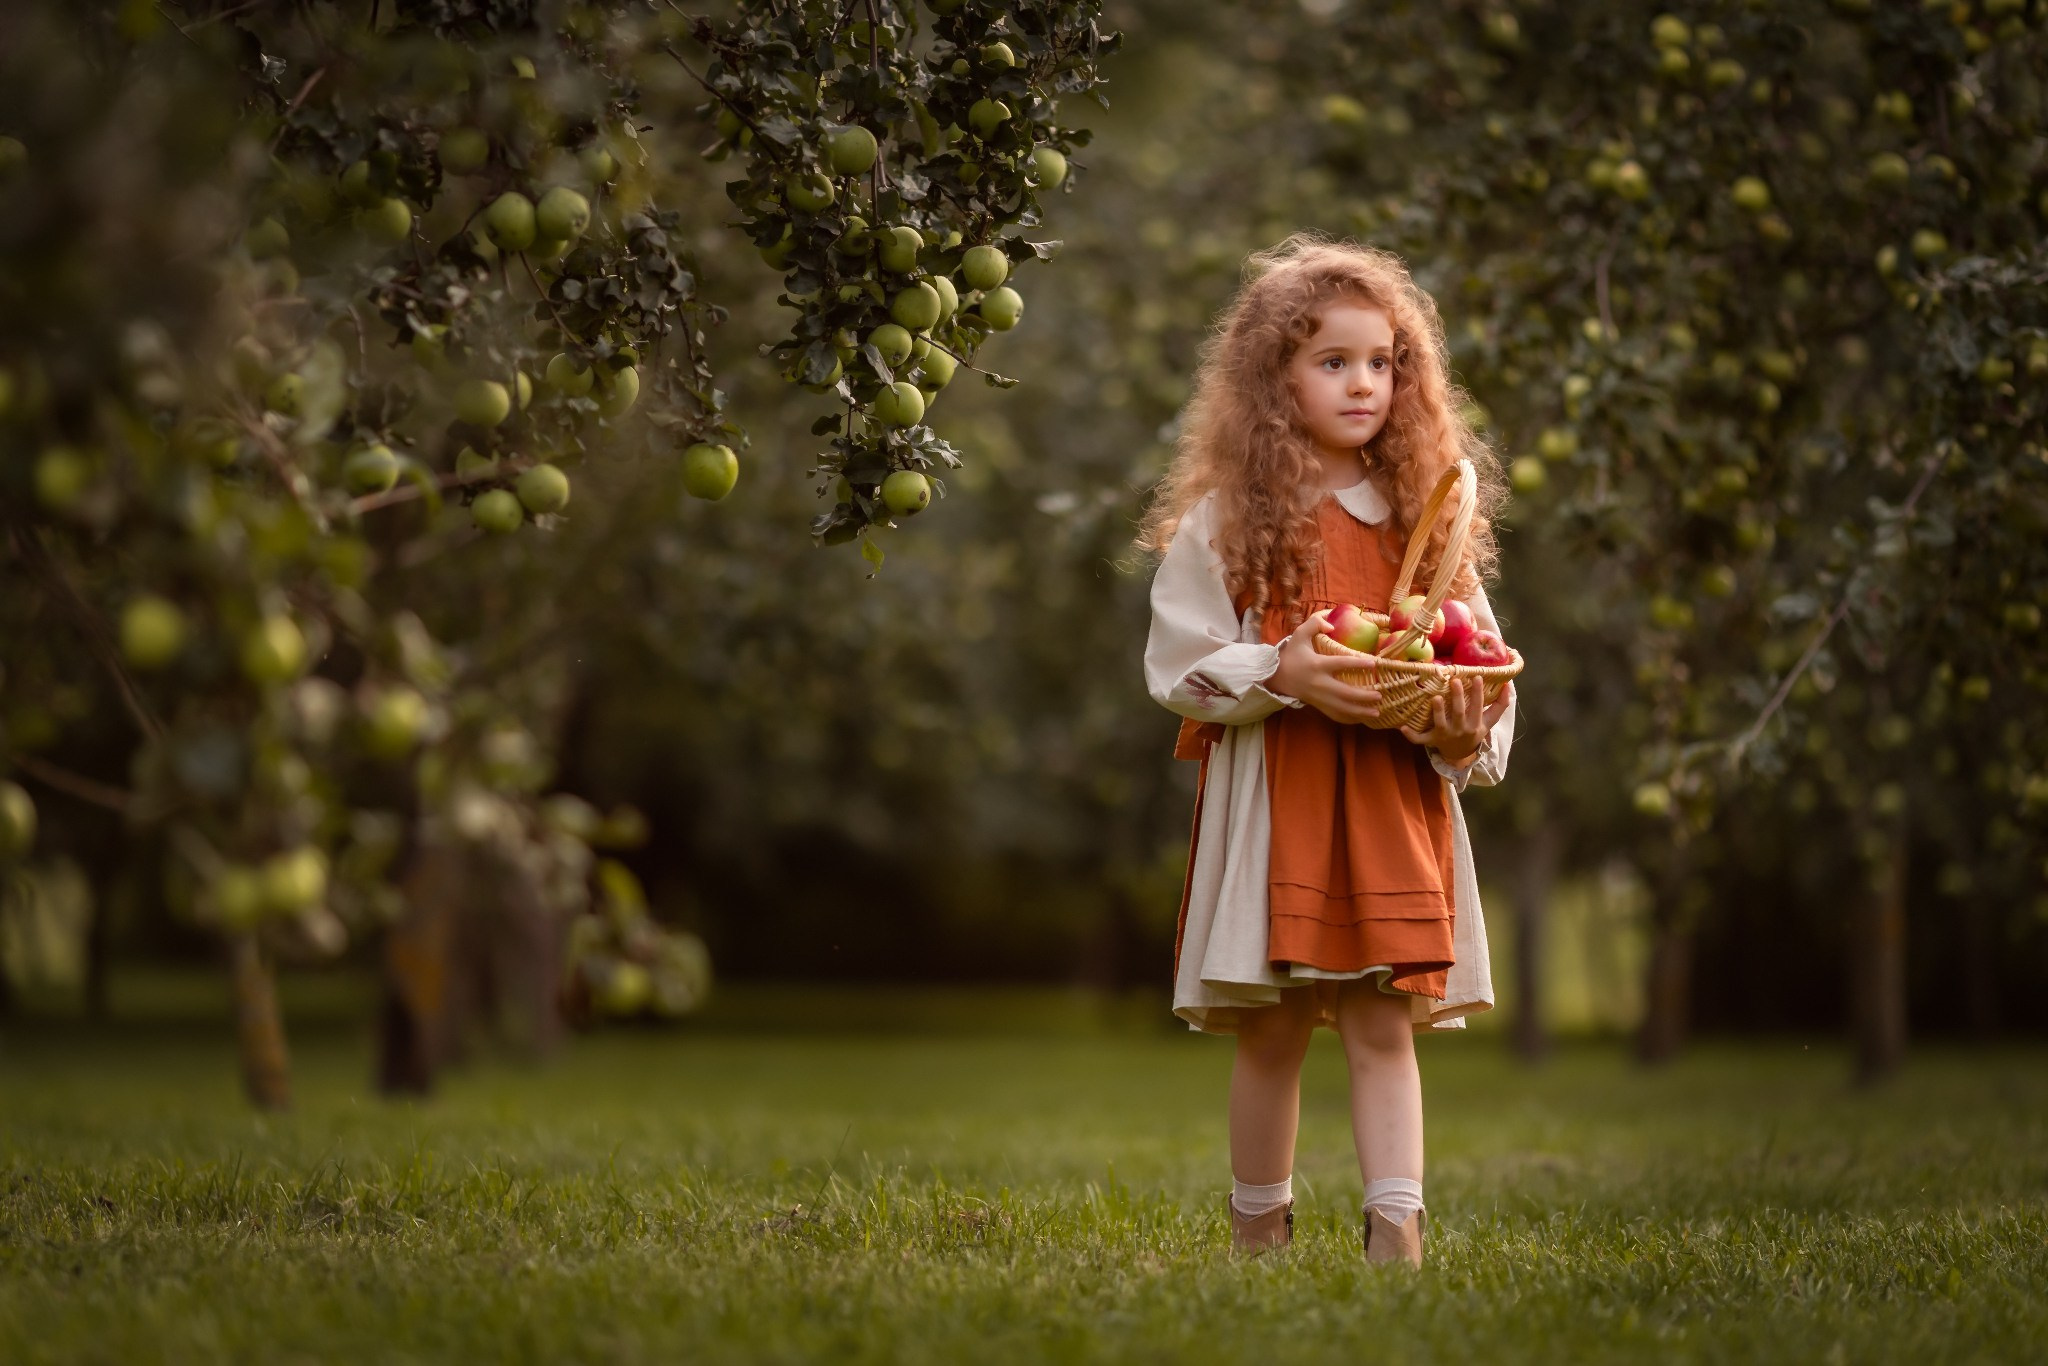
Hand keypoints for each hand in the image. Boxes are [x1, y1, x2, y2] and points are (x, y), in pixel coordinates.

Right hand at [1266, 610, 1388, 725]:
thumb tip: (1332, 624)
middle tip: (1380, 695)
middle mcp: (1319, 683)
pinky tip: (1362, 719)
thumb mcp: (1299, 634)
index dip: (1358, 664)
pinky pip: (1335, 715)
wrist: (1275, 677)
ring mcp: (1318, 697)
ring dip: (1360, 712)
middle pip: (1344, 692)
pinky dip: (1349, 719)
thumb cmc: (1291, 654)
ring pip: (1341, 708)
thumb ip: (1314, 624)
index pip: (1340, 664)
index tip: (1374, 664)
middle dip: (1363, 696)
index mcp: (1317, 665)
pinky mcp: (1317, 705)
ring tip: (1376, 712)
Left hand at [1400, 678, 1513, 763]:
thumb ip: (1500, 705)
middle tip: (1455, 681)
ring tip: (1436, 698)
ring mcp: (1444, 735)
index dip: (1478, 692)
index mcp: (1475, 724)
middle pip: (1459, 713)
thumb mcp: (1489, 721)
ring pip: (1440, 724)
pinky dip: (1411, 735)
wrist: (1460, 754)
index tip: (1476, 676)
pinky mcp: (1431, 740)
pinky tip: (1402, 727)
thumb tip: (1509, 685)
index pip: (1478, 706)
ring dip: (1437, 712)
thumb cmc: (1474, 731)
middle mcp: (1460, 730)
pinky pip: (1420, 739)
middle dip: (1458, 698)